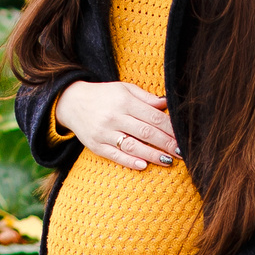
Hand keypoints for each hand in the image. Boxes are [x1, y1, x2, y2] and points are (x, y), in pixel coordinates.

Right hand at [55, 80, 178, 171]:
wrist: (71, 102)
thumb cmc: (104, 95)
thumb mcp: (124, 89)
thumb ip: (146, 98)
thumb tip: (168, 104)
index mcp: (124, 101)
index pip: (153, 116)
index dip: (170, 128)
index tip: (184, 136)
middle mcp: (114, 117)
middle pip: (146, 132)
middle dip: (166, 143)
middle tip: (182, 152)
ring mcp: (104, 132)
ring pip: (132, 146)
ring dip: (152, 155)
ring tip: (168, 161)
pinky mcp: (95, 145)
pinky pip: (115, 155)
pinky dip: (130, 161)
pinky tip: (143, 165)